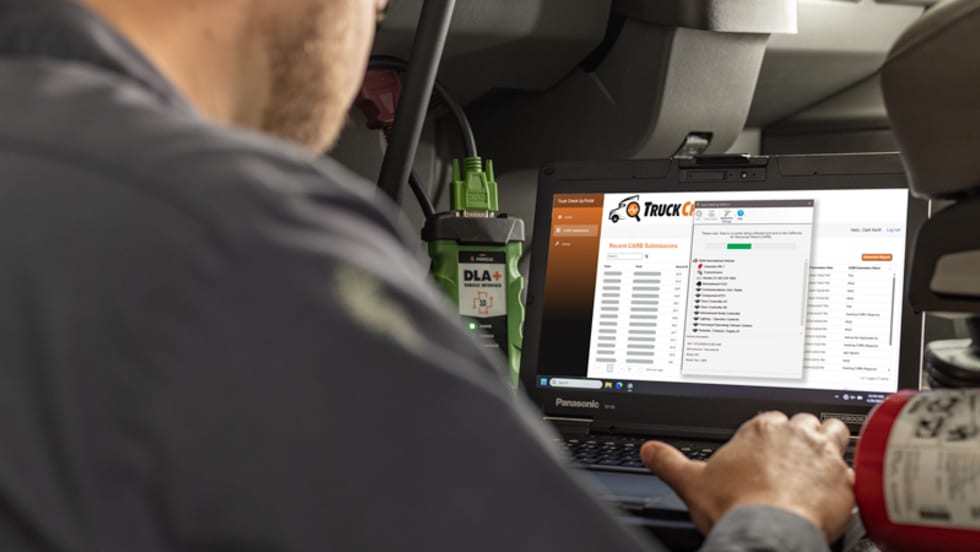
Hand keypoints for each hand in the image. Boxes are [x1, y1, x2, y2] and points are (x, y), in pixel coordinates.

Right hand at [640, 412, 854, 541]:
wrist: (768, 532)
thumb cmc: (736, 506)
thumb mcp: (691, 482)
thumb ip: (668, 461)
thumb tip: (650, 450)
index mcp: (759, 429)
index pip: (770, 419)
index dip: (769, 435)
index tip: (765, 450)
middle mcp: (794, 435)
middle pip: (805, 421)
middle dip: (801, 436)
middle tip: (793, 457)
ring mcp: (822, 455)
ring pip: (835, 432)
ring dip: (830, 443)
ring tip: (822, 461)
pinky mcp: (844, 480)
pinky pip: (855, 470)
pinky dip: (848, 479)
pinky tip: (840, 491)